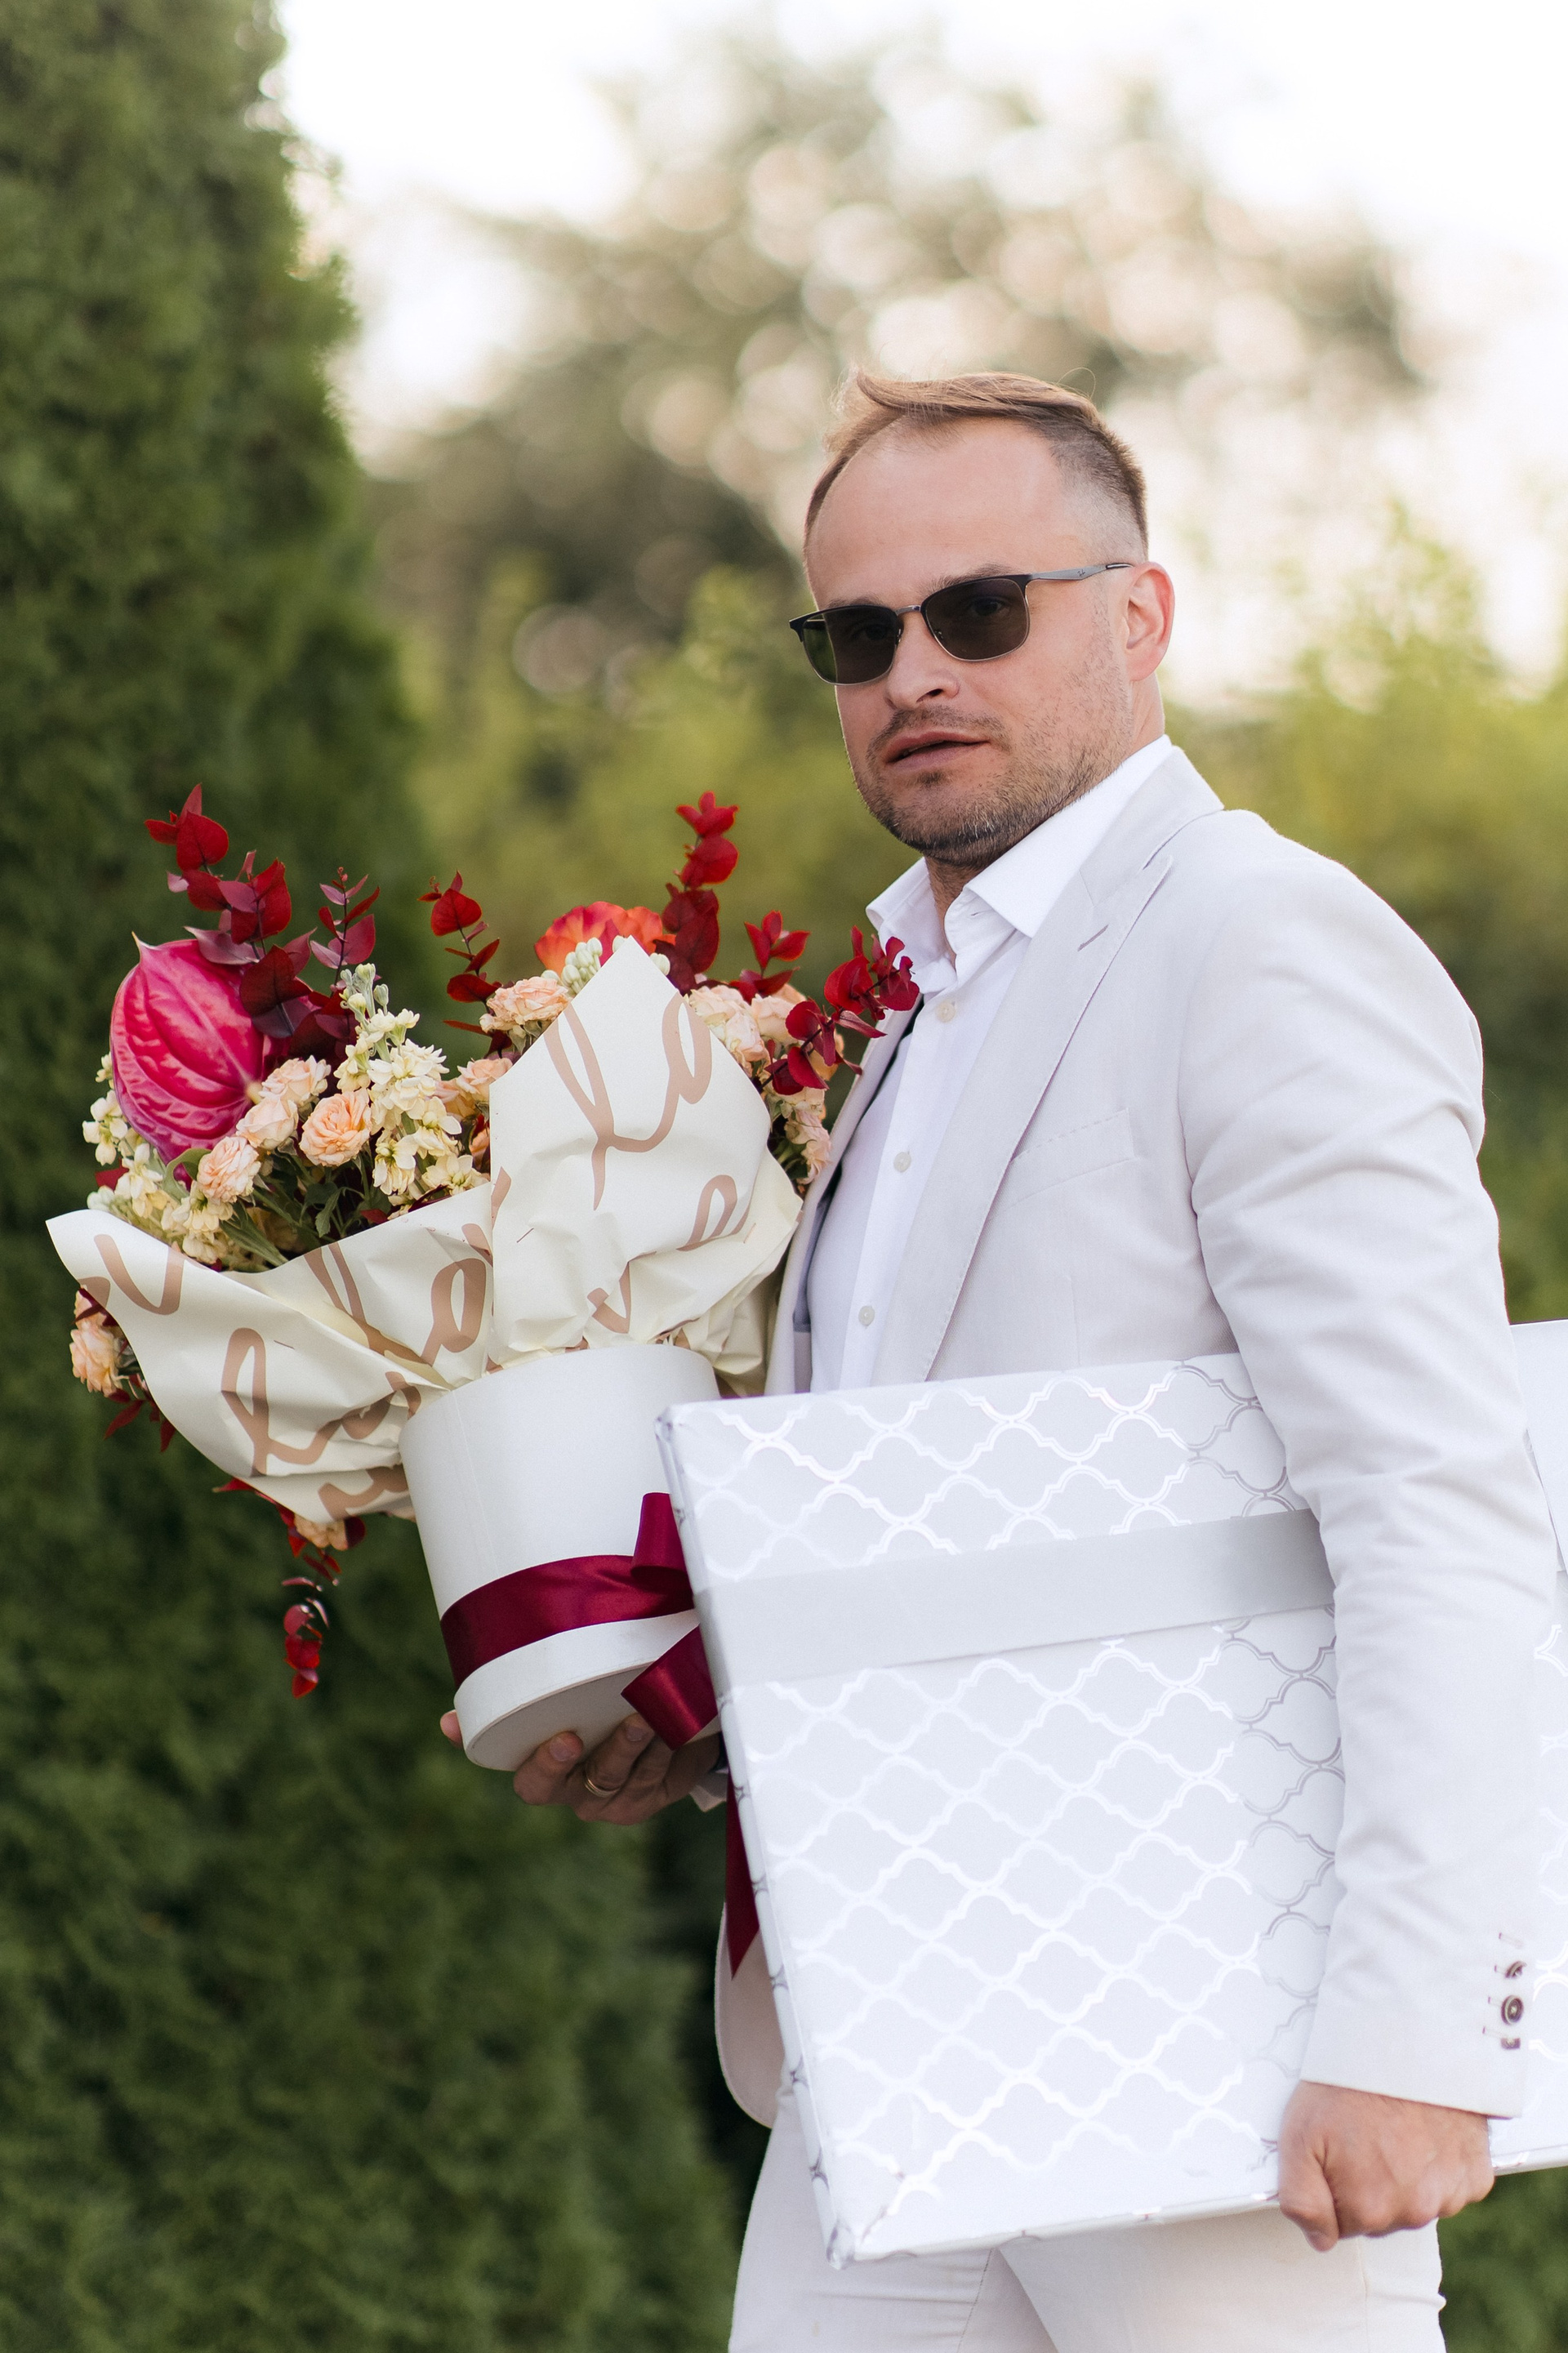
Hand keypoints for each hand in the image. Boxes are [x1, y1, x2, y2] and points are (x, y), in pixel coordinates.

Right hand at [439, 1709, 719, 1824]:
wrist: (646, 1737)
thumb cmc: (587, 1720)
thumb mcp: (551, 1716)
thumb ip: (505, 1714)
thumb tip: (446, 1723)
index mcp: (549, 1778)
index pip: (535, 1785)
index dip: (545, 1766)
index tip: (562, 1739)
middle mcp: (582, 1794)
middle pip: (581, 1787)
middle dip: (595, 1758)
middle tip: (597, 1733)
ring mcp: (620, 1798)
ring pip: (625, 1775)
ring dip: (636, 1745)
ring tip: (646, 1716)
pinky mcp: (654, 1792)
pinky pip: (658, 1771)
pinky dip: (665, 1744)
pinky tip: (671, 1722)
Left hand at [1278, 2081, 1493, 2249]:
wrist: (1407, 2041)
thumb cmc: (1349, 2083)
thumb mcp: (1299, 2136)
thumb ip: (1301, 2201)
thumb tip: (1319, 2240)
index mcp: (1369, 2208)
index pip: (1344, 2225)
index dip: (1336, 2187)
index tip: (1338, 2150)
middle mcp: (1414, 2212)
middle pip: (1383, 2217)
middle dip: (1371, 2184)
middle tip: (1366, 2134)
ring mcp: (1450, 2195)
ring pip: (1417, 2203)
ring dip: (1407, 2177)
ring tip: (1395, 2128)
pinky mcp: (1477, 2176)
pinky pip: (1452, 2186)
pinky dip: (1439, 2166)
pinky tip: (1426, 2132)